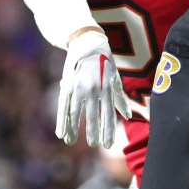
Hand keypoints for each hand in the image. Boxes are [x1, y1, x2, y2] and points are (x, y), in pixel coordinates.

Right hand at [56, 31, 131, 147]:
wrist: (88, 43)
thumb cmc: (104, 63)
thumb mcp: (115, 79)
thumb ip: (120, 99)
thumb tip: (127, 116)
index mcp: (106, 88)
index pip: (108, 115)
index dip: (108, 131)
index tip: (107, 145)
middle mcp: (93, 89)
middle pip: (92, 116)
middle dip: (93, 132)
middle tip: (93, 144)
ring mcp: (79, 87)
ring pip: (75, 113)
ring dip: (73, 129)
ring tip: (71, 142)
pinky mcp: (67, 84)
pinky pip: (63, 106)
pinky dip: (61, 120)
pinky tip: (60, 133)